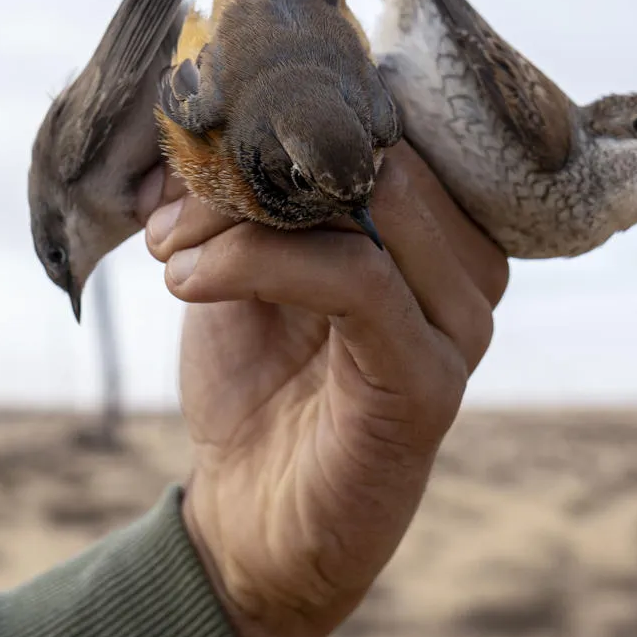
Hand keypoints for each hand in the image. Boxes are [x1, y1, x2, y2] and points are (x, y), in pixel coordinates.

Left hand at [136, 142, 508, 636]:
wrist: (251, 526)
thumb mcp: (245, 266)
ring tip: (168, 249)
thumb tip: (196, 110)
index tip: (194, 138)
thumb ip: (247, 192)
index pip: (388, 118)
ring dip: (245, 214)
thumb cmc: (255, 389)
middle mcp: (469, 266)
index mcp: (435, 227)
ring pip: (374, 202)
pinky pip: (358, 280)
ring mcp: (460, 324)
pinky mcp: (430, 380)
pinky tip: (188, 281)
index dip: (290, 110)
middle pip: (382, 151)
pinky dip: (259, 263)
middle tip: (170, 205)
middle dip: (260, 162)